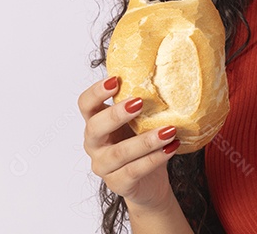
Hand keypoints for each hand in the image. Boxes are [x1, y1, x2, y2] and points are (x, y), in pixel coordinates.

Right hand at [78, 76, 180, 209]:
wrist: (150, 183)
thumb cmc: (142, 143)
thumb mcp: (140, 121)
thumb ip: (142, 103)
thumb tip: (167, 72)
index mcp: (97, 122)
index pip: (85, 104)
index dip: (96, 92)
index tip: (115, 80)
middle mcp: (95, 144)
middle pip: (95, 127)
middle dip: (116, 114)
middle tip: (139, 102)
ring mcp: (104, 166)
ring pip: (119, 153)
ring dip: (145, 140)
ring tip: (169, 130)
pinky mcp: (117, 184)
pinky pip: (134, 171)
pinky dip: (154, 159)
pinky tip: (171, 147)